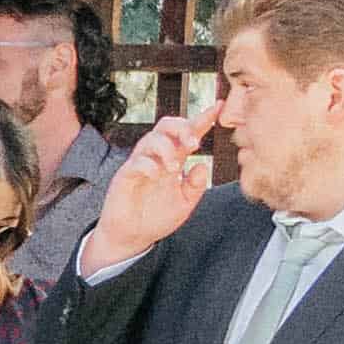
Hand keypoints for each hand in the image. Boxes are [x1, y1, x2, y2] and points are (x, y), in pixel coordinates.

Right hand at [84, 109, 220, 272]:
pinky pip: (136, 162)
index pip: (188, 134)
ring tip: (174, 168)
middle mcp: (156, 158)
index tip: (219, 106)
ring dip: (166, 148)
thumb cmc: (157, 218)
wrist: (132, 237)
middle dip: (182, 128)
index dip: (203, 119)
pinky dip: (149, 165)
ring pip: (150, 139)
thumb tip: (202, 165)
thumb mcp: (185, 203)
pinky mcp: (125, 177)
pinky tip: (156, 175)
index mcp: (173, 160)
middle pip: (166, 126)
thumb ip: (196, 186)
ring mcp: (139, 165)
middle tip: (194, 143)